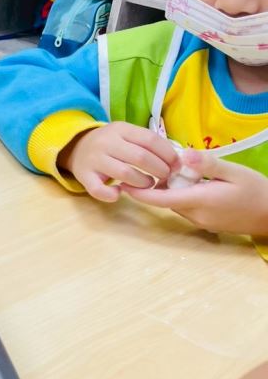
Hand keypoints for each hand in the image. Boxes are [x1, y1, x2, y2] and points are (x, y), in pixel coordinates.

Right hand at [60, 121, 178, 201]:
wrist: (76, 147)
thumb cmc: (112, 144)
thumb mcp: (127, 135)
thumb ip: (148, 144)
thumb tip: (177, 161)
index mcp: (120, 129)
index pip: (150, 140)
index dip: (168, 154)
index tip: (176, 166)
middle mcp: (106, 142)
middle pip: (140, 157)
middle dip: (159, 170)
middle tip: (165, 177)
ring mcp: (94, 159)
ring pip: (125, 173)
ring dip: (142, 183)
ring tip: (147, 184)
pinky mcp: (84, 176)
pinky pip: (99, 190)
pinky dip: (112, 195)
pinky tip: (119, 193)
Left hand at [123, 149, 267, 234]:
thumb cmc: (256, 191)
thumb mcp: (234, 171)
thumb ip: (206, 163)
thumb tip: (181, 155)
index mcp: (199, 201)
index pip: (160, 199)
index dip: (139, 192)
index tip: (122, 183)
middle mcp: (195, 215)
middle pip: (165, 200)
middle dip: (156, 185)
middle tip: (149, 165)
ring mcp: (201, 222)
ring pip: (175, 204)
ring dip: (170, 190)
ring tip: (170, 170)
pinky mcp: (207, 224)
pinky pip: (186, 208)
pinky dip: (181, 195)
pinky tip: (190, 181)